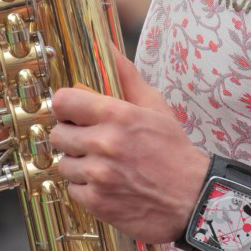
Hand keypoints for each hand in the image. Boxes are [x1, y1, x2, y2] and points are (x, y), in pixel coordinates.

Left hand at [47, 47, 206, 243]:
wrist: (192, 198)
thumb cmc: (173, 151)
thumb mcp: (155, 107)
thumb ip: (127, 76)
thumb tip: (107, 48)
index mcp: (118, 116)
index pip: (64, 101)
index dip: (65, 106)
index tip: (72, 112)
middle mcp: (104, 144)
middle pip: (58, 134)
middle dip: (71, 136)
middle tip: (88, 140)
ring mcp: (99, 175)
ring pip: (63, 164)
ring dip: (78, 164)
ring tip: (101, 164)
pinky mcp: (97, 202)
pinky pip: (72, 189)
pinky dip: (85, 188)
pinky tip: (105, 184)